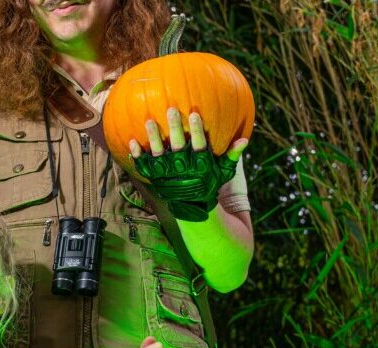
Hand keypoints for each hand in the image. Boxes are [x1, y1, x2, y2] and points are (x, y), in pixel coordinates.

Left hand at [129, 108, 248, 221]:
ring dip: (154, 137)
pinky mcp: (155, 178)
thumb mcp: (224, 172)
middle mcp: (183, 168)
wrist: (193, 208)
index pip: (198, 145)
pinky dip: (138, 155)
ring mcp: (167, 174)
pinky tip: (132, 141)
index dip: (196, 130)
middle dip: (174, 127)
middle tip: (171, 109)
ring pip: (159, 153)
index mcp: (200, 164)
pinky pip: (144, 166)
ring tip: (149, 120)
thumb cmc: (209, 184)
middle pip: (178, 145)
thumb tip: (245, 140)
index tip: (194, 114)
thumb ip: (232, 156)